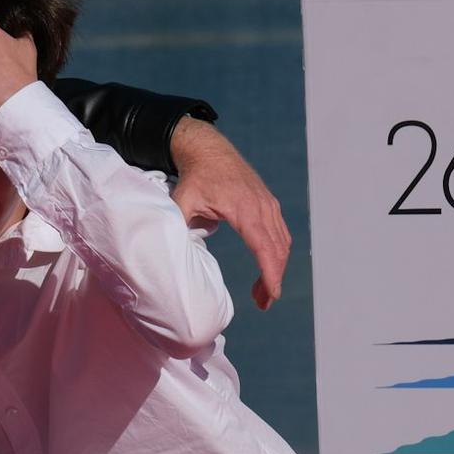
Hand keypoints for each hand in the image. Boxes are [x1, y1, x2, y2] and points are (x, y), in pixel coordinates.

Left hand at [169, 119, 291, 310]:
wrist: (209, 150)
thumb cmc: (195, 177)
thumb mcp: (182, 200)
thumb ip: (180, 224)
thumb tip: (171, 252)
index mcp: (244, 209)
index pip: (264, 247)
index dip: (270, 273)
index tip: (273, 294)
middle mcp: (262, 207)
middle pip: (278, 250)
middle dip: (273, 279)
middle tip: (263, 304)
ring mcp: (269, 205)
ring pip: (282, 243)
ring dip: (276, 269)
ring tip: (263, 293)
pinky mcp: (269, 205)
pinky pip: (280, 234)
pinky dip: (277, 254)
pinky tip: (267, 269)